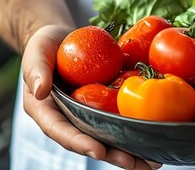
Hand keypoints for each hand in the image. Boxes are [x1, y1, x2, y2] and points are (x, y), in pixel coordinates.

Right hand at [21, 25, 160, 169]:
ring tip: (153, 163)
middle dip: (112, 155)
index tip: (98, 151)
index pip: (60, 131)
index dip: (79, 143)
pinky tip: (159, 138)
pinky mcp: (104, 109)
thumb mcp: (36, 51)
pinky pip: (120, 122)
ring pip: (108, 139)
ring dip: (130, 152)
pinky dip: (138, 132)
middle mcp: (67, 120)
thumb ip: (36, 70)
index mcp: (46, 112)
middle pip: (88, 143)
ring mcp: (87, 116)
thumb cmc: (45, 45)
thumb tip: (40, 91)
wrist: (63, 37)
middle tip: (133, 163)